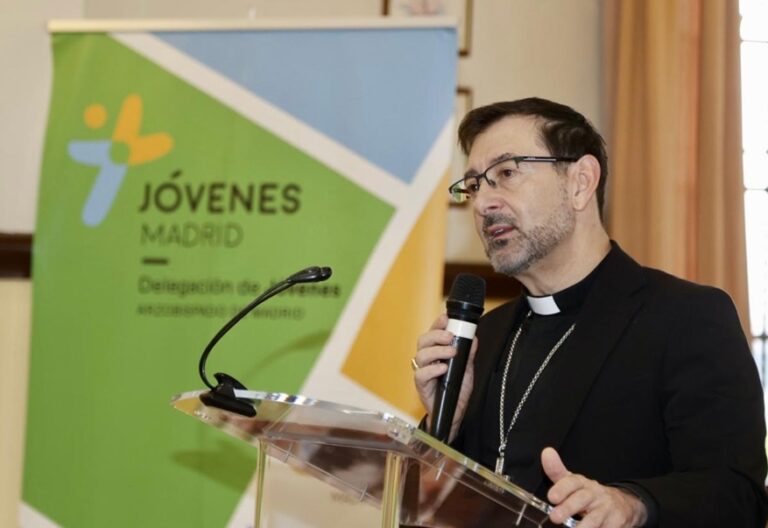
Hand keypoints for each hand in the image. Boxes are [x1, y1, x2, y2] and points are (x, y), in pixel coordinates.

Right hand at [413, 313, 477, 441]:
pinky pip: (420, 374)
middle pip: (422, 340)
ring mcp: (423, 373)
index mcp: (436, 352)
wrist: (455, 414)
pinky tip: (443, 368)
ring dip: (436, 351)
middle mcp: (427, 360)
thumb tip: (474, 338)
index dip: (437, 323)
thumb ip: (468, 354)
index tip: (446, 317)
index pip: (432, 333)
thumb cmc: (457, 391)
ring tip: (451, 352)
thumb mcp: (467, 370)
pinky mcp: (421, 386)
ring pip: (420, 355)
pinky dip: (432, 369)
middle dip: (435, 334)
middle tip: (450, 336)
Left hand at [542, 447, 646, 526]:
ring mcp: (607, 509)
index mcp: (583, 483)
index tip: (552, 497)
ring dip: (584, 526)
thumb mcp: (573, 483)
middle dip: (568, 508)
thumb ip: (557, 471)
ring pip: (595, 518)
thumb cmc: (589, 495)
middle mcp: (595, 494)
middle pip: (582, 499)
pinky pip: (608, 527)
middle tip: (554, 517)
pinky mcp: (617, 522)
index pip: (572, 482)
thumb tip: (546, 452)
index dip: (562, 488)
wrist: (622, 504)